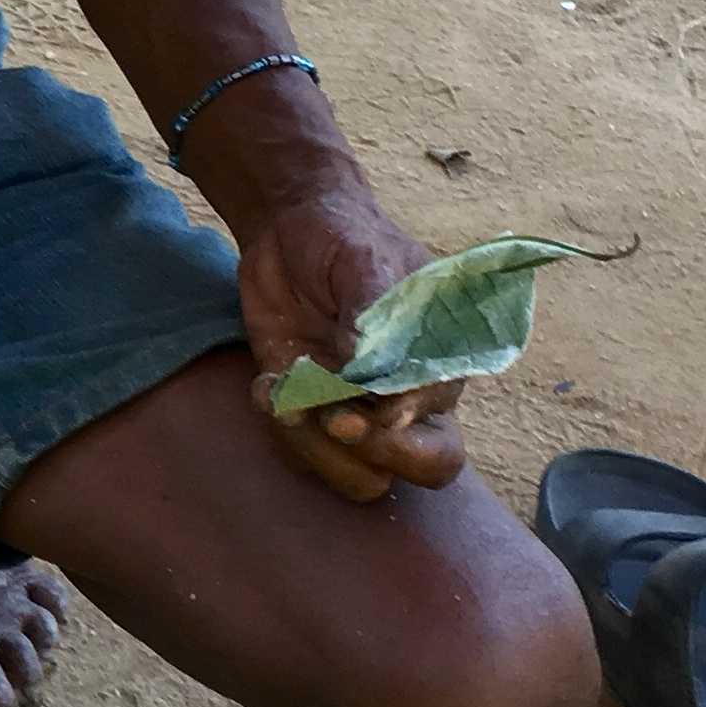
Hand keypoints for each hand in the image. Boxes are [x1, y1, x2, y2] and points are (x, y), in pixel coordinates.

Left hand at [236, 181, 466, 506]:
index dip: (407, 428)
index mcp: (438, 364)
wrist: (289, 229)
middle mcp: (406, 400)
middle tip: (333, 420)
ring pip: (357, 476)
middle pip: (425, 468)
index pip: (443, 422)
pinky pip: (300, 456)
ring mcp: (357, 412)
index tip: (372, 408)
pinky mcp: (308, 413)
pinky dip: (278, 434)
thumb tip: (372, 365)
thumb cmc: (343, 236)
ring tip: (281, 398)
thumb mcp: (362, 257)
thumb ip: (374, 307)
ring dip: (316, 451)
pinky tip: (263, 386)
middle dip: (377, 455)